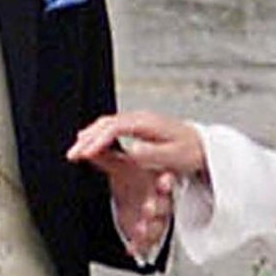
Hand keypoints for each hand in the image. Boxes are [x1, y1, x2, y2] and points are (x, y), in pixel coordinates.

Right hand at [67, 111, 207, 180]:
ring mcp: (139, 122)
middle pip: (105, 124)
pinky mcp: (139, 127)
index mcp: (146, 124)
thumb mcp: (173, 156)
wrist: (203, 146)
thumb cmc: (191, 151)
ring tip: (76, 150)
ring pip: (107, 124)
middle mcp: (141, 119)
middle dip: (86, 138)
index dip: (96, 141)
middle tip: (72, 154)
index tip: (83, 154)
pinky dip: (99, 135)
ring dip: (90, 136)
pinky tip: (92, 144)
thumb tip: (131, 152)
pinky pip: (113, 128)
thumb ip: (151, 155)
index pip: (113, 129)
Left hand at [110, 161, 174, 260]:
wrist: (133, 199)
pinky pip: (145, 242)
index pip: (165, 180)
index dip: (166, 182)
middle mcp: (158, 200)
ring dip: (149, 228)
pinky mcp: (146, 233)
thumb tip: (88, 146)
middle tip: (149, 209)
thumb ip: (106, 156)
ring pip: (157, 225)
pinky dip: (139, 246)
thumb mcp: (121, 166)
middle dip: (156, 207)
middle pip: (163, 205)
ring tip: (141, 229)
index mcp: (156, 181)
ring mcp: (154, 218)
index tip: (163, 181)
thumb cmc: (133, 179)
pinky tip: (132, 249)